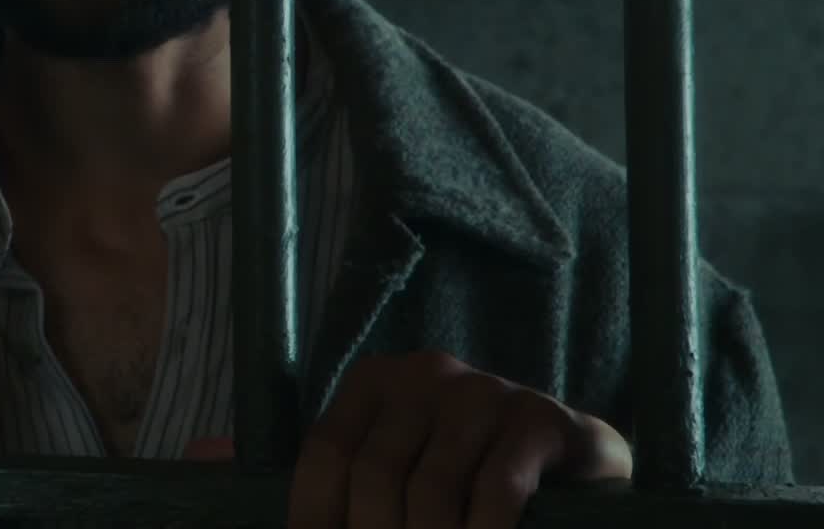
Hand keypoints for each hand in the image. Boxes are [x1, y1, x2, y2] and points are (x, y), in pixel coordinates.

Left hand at [287, 351, 631, 528]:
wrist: (573, 461)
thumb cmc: (469, 472)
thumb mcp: (405, 471)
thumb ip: (361, 494)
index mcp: (374, 381)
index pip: (325, 452)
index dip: (315, 514)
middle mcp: (424, 374)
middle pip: (375, 474)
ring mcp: (484, 392)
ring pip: (432, 489)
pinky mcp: (539, 420)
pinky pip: (496, 490)